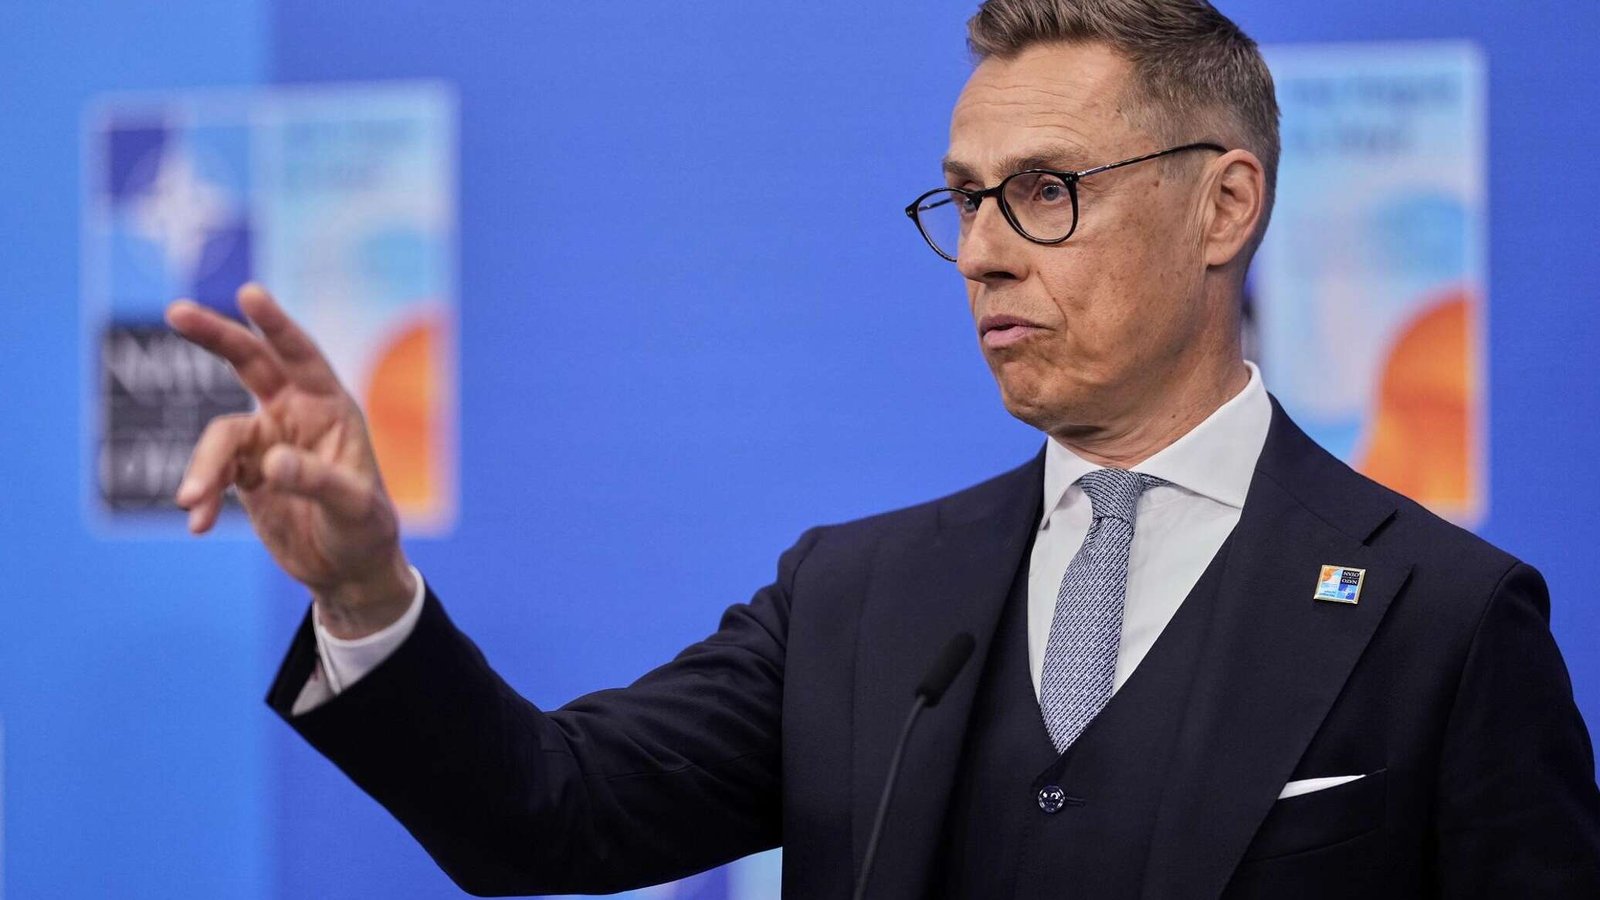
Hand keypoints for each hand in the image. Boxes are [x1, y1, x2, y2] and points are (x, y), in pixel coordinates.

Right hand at [167, 283, 415, 637]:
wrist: (347, 570)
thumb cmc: (365, 531)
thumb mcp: (353, 508)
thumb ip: (316, 481)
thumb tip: (271, 461)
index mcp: (332, 408)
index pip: (302, 356)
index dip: (276, 325)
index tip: (249, 294)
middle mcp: (296, 415)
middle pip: (249, 363)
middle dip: (214, 336)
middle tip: (176, 311)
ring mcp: (265, 442)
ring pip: (219, 437)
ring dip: (202, 468)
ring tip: (190, 503)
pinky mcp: (243, 474)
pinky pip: (210, 476)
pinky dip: (201, 496)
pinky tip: (197, 525)